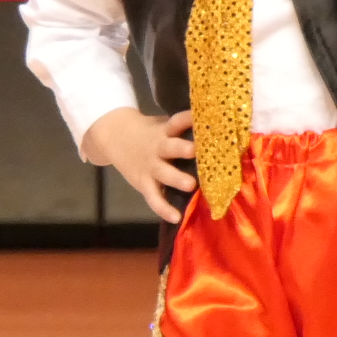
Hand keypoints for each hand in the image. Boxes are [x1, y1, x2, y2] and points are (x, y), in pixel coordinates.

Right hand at [84, 107, 196, 224]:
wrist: (115, 137)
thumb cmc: (152, 133)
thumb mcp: (165, 126)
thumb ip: (186, 129)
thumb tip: (221, 129)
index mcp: (166, 131)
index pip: (177, 121)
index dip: (189, 119)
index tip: (204, 118)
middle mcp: (159, 147)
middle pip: (170, 147)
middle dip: (183, 149)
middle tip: (196, 151)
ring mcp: (150, 166)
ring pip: (163, 173)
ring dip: (176, 178)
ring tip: (190, 185)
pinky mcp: (144, 183)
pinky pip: (154, 198)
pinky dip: (164, 209)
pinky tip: (177, 217)